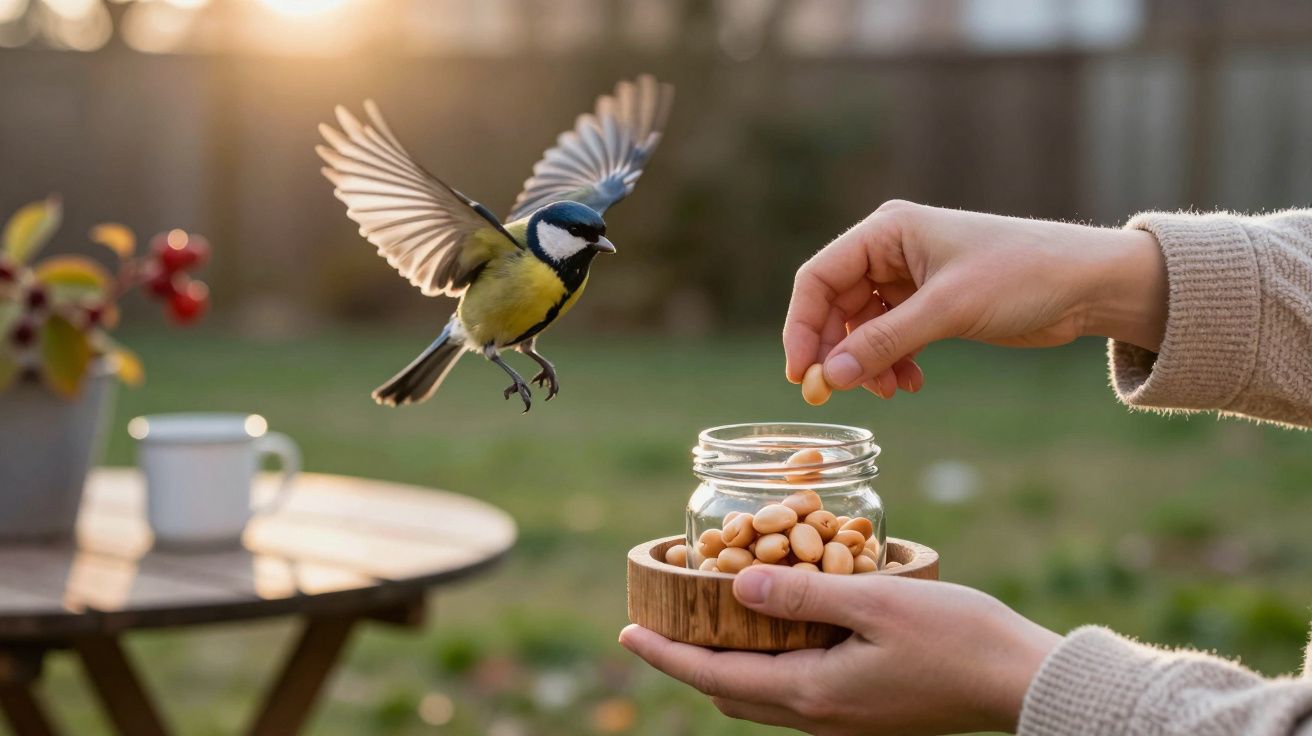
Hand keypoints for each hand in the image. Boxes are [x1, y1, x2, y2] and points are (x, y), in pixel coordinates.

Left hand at [619, 566, 1060, 734]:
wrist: (1022, 682)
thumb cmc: (958, 637)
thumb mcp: (877, 602)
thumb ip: (803, 594)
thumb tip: (736, 589)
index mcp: (811, 692)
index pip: (712, 677)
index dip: (664, 655)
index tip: (625, 634)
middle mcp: (819, 716)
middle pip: (727, 692)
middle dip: (685, 662)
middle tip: (660, 623)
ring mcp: (841, 721)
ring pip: (759, 697)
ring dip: (724, 665)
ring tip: (704, 623)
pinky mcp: (863, 714)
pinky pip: (792, 694)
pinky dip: (764, 665)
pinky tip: (771, 632)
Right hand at [783, 200, 1167, 395]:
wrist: (1089, 283)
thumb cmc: (1023, 274)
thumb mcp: (948, 309)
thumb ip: (884, 342)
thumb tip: (830, 376)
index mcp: (887, 231)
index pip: (819, 278)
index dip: (802, 326)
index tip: (800, 374)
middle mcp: (891, 251)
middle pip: (835, 306)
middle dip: (835, 352)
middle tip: (834, 394)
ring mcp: (910, 279)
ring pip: (862, 328)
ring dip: (866, 363)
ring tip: (890, 390)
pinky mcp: (931, 305)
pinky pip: (890, 338)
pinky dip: (892, 363)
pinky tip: (910, 383)